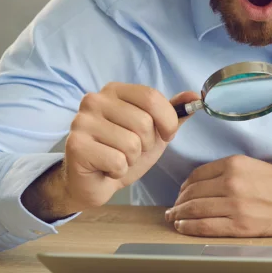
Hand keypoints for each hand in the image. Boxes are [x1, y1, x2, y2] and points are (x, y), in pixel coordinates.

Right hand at [24, 83, 200, 220]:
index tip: (165, 135)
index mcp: (114, 90)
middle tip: (131, 150)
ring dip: (132, 159)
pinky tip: (106, 168)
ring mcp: (82, 122)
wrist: (94, 182)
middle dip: (147, 144)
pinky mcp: (76, 146)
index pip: (151, 97)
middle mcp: (94, 100)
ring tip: (118, 158)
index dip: (167, 121)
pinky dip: (118, 170)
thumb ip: (173, 113)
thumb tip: (195, 96)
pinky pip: (117, 161)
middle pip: (143, 122)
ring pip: (131, 143)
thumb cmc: (123, 152)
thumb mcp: (154, 131)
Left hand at [165, 155, 271, 236]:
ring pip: (195, 210)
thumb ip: (229, 171)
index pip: (197, 175)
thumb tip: (204, 184)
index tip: (182, 193)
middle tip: (173, 209)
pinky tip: (183, 228)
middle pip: (192, 193)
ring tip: (174, 219)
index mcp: (235, 164)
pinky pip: (205, 227)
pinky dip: (189, 228)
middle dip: (179, 203)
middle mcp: (232, 182)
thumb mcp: (255, 166)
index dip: (185, 186)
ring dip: (180, 216)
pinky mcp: (240, 226)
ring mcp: (235, 205)